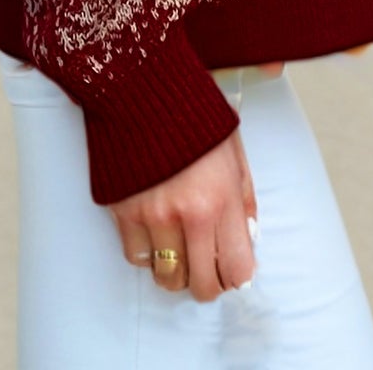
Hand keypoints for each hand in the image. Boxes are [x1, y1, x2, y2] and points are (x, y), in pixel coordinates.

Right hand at [109, 127, 256, 302]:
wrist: (141, 88)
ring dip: (176, 272)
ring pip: (167, 278)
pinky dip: (147, 254)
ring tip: (180, 252)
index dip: (236, 276)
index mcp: (222, 198)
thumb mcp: (233, 151)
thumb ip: (244, 198)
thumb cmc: (193, 114)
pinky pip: (137, 259)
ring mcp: (154, 216)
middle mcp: (189, 214)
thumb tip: (248, 237)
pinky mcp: (124, 212)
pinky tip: (155, 234)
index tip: (233, 270)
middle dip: (207, 283)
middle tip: (206, 269)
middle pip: (202, 285)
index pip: (236, 269)